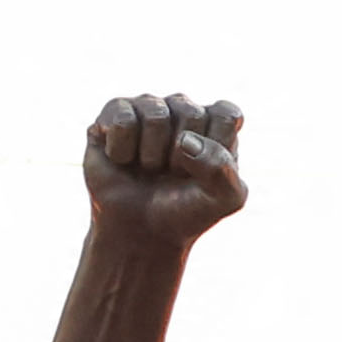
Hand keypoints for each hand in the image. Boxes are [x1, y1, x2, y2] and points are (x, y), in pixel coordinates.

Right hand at [76, 92, 247, 243]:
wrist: (140, 234)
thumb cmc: (184, 212)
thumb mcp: (224, 200)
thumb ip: (224, 170)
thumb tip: (184, 140)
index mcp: (216, 122)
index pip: (226, 115)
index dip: (214, 150)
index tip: (203, 175)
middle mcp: (183, 108)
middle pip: (191, 113)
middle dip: (180, 158)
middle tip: (170, 175)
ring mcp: (149, 107)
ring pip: (156, 116)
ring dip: (151, 156)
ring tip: (148, 169)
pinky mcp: (115, 112)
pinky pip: (123, 120)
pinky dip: (122, 151)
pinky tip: (122, 161)